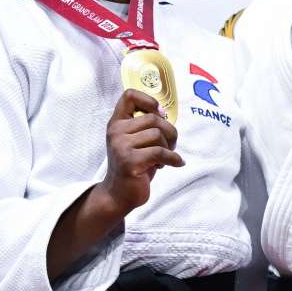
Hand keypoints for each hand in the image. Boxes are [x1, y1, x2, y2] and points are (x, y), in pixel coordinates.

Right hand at [93, 88, 183, 216]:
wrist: (118, 195)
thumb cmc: (133, 166)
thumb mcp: (135, 141)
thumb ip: (144, 126)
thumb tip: (164, 114)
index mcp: (116, 123)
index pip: (129, 96)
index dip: (149, 100)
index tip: (160, 114)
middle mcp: (116, 132)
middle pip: (153, 118)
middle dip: (169, 132)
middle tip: (170, 146)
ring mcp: (120, 146)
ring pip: (158, 135)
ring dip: (169, 147)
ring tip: (164, 158)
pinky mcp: (130, 162)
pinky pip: (160, 153)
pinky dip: (173, 159)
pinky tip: (176, 164)